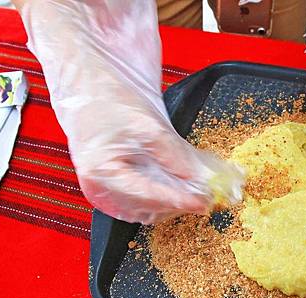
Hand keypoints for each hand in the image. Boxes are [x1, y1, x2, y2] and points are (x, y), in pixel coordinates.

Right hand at [17, 0, 243, 223]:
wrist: (91, 81)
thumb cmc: (108, 96)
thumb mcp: (149, 125)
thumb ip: (178, 156)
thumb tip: (206, 180)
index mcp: (102, 174)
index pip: (150, 197)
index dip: (182, 200)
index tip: (208, 200)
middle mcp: (103, 188)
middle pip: (153, 208)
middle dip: (184, 200)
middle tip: (214, 192)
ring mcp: (111, 190)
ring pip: (153, 208)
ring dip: (179, 198)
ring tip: (203, 185)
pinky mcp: (121, 186)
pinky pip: (149, 200)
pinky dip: (170, 193)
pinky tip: (186, 182)